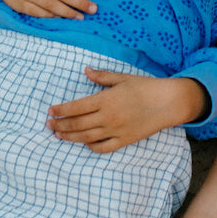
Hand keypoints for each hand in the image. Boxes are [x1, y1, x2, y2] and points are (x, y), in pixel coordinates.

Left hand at [48, 71, 205, 149]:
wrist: (168, 102)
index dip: (61, 110)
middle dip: (60, 125)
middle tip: (49, 125)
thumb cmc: (146, 87)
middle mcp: (108, 117)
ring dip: (69, 137)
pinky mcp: (125, 140)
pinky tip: (84, 143)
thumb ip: (102, 76)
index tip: (50, 111)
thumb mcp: (123, 78)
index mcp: (106, 99)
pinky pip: (103, 147)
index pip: (76, 107)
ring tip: (58, 135)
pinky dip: (91, 146)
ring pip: (86, 137)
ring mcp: (116, 130)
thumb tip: (86, 70)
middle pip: (77, 124)